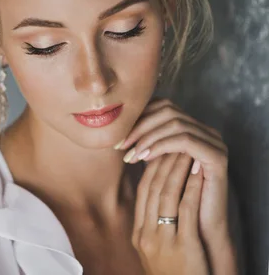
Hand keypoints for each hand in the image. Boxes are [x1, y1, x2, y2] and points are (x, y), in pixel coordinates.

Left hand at [117, 98, 229, 243]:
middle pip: (168, 110)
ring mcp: (215, 142)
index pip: (161, 106)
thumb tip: (115, 129)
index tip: (117, 136)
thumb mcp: (154, 164)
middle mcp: (206, 130)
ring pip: (175, 123)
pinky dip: (161, 146)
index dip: (138, 117)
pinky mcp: (217, 156)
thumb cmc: (172, 196)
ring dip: (147, 137)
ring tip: (130, 154)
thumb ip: (143, 144)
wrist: (198, 226)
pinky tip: (144, 157)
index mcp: (192, 127)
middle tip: (120, 145)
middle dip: (139, 126)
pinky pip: (185, 141)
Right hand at [132, 153, 208, 274]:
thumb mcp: (155, 248)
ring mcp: (163, 241)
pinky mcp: (184, 247)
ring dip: (177, 170)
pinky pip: (186, 210)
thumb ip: (151, 223)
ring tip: (187, 152)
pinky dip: (192, 188)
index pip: (143, 192)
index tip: (163, 150)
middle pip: (152, 189)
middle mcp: (146, 235)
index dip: (153, 167)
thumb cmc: (173, 273)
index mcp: (139, 234)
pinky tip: (199, 174)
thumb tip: (155, 194)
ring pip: (166, 195)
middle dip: (164, 163)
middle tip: (175, 143)